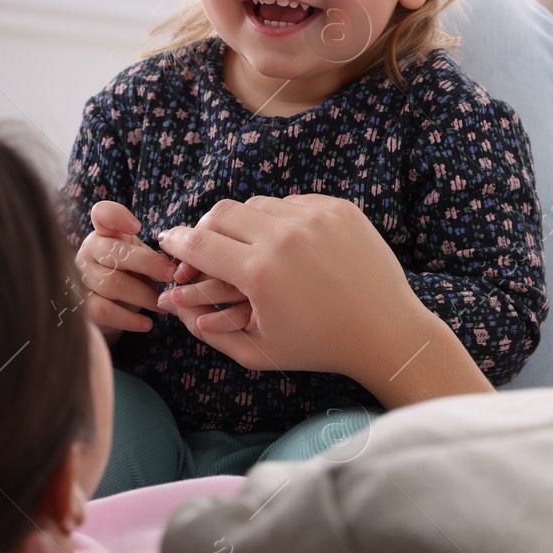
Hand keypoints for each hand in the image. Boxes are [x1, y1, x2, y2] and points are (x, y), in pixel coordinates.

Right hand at [75, 201, 179, 337]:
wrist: (109, 308)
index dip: (117, 216)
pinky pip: (104, 311)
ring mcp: (81, 278)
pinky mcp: (81, 305)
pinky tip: (147, 324)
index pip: (102, 214)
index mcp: (104, 234)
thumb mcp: (141, 259)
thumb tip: (179, 265)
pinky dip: (129, 319)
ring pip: (111, 284)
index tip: (137, 227)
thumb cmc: (131, 274)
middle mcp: (88, 252)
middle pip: (115, 254)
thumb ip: (155, 257)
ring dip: (143, 296)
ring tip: (163, 304)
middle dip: (147, 264)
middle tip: (172, 276)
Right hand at [155, 194, 492, 405]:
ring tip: (249, 249)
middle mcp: (284, 236)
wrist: (386, 331)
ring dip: (245, 225)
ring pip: (256, 205)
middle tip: (204, 246)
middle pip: (219, 213)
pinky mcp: (338, 208)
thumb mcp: (257, 350)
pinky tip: (288, 246)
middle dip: (204, 230)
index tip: (167, 242)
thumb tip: (172, 303)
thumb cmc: (318, 347)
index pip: (197, 243)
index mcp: (259, 273)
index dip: (175, 243)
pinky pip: (291, 203)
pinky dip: (280, 221)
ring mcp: (314, 217)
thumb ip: (208, 328)